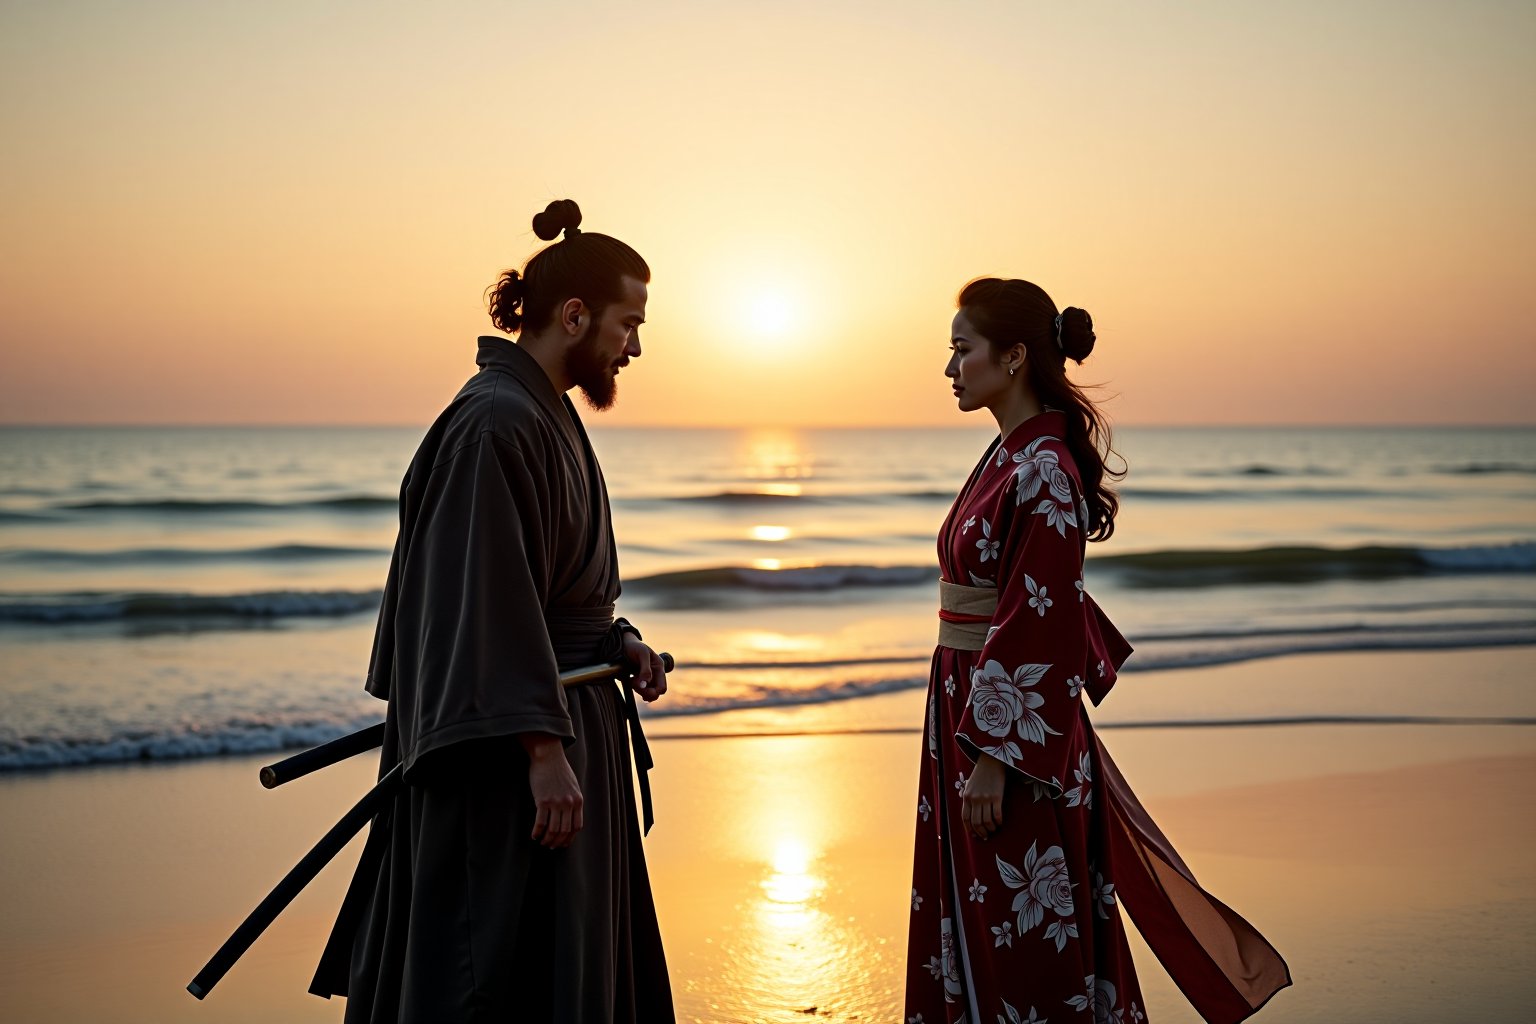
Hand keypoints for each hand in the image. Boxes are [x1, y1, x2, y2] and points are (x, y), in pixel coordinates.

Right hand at [521, 733, 581, 848]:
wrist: (548, 756)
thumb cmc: (559, 770)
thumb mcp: (573, 786)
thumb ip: (573, 801)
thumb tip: (570, 817)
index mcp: (578, 800)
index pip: (577, 827)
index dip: (569, 838)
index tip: (562, 843)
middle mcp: (569, 803)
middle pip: (564, 831)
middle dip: (557, 842)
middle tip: (550, 846)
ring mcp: (556, 802)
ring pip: (553, 830)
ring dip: (547, 840)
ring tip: (542, 842)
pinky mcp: (542, 801)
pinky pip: (540, 823)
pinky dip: (537, 832)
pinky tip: (534, 835)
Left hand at [621, 632, 667, 702]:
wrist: (622, 645)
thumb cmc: (634, 646)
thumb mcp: (642, 653)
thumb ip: (645, 669)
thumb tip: (645, 684)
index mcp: (659, 667)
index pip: (661, 688)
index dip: (652, 691)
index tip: (639, 684)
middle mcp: (655, 674)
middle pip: (655, 693)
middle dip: (644, 691)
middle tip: (633, 683)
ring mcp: (648, 678)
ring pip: (647, 694)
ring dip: (639, 690)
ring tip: (630, 679)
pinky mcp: (640, 680)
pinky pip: (641, 691)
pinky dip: (636, 689)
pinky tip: (630, 681)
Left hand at [961, 754, 1006, 839]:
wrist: (991, 760)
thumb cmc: (980, 774)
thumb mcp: (969, 785)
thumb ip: (968, 798)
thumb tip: (970, 814)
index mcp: (966, 796)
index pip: (965, 818)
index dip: (969, 829)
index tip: (974, 836)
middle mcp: (975, 799)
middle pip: (976, 822)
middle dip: (981, 832)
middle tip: (986, 836)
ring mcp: (986, 798)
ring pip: (987, 821)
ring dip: (990, 829)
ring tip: (994, 830)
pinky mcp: (997, 796)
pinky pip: (997, 815)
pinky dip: (999, 822)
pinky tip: (1000, 823)